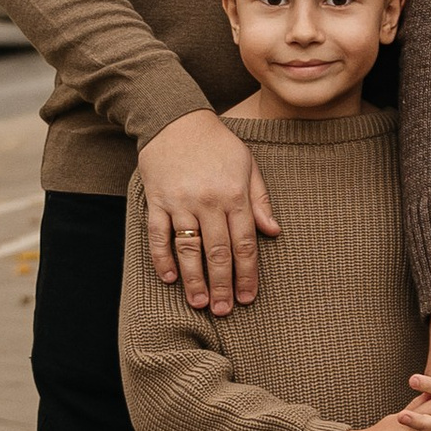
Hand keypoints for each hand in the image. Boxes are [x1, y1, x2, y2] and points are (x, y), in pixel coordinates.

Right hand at [140, 106, 278, 311]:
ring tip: (200, 303)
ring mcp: (180, 201)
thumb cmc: (217, 143)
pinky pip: (158, 235)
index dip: (247, 274)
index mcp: (235, 194)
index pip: (245, 243)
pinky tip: (170, 278)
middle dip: (223, 285)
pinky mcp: (157, 200)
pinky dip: (162, 258)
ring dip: (194, 280)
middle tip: (224, 311)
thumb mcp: (248, 165)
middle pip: (218, 252)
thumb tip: (274, 232)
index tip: (247, 297)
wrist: (175, 119)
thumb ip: (260, 200)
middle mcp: (209, 201)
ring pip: (188, 249)